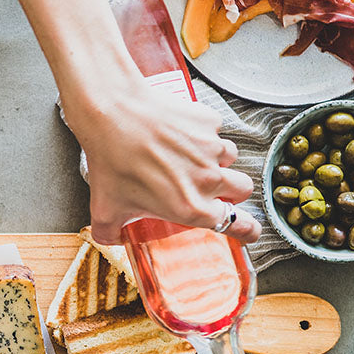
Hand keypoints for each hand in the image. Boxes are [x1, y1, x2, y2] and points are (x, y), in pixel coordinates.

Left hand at [62, 79, 259, 245]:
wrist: (113, 114)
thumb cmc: (111, 162)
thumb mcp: (104, 210)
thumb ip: (110, 233)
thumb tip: (112, 239)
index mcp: (192, 208)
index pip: (238, 225)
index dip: (247, 229)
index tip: (248, 230)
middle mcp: (209, 179)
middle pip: (242, 189)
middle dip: (232, 191)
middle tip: (210, 188)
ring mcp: (212, 148)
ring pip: (230, 158)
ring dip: (215, 160)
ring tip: (185, 157)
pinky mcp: (209, 122)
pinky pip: (214, 130)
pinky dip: (201, 133)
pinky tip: (176, 133)